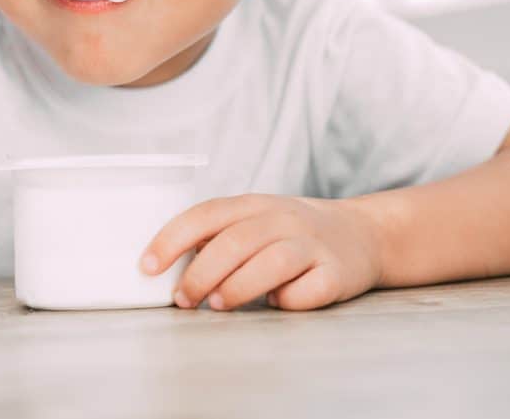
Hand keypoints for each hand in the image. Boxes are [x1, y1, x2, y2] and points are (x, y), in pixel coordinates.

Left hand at [140, 194, 382, 311]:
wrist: (363, 234)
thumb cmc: (293, 233)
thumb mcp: (256, 221)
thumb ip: (219, 237)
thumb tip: (169, 271)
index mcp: (255, 204)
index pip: (207, 215)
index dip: (172, 239)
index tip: (147, 267)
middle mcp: (284, 219)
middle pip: (235, 241)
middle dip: (201, 274)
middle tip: (183, 299)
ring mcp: (312, 245)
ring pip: (270, 263)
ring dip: (238, 287)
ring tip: (218, 305)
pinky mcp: (337, 273)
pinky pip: (307, 290)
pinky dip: (288, 301)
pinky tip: (279, 303)